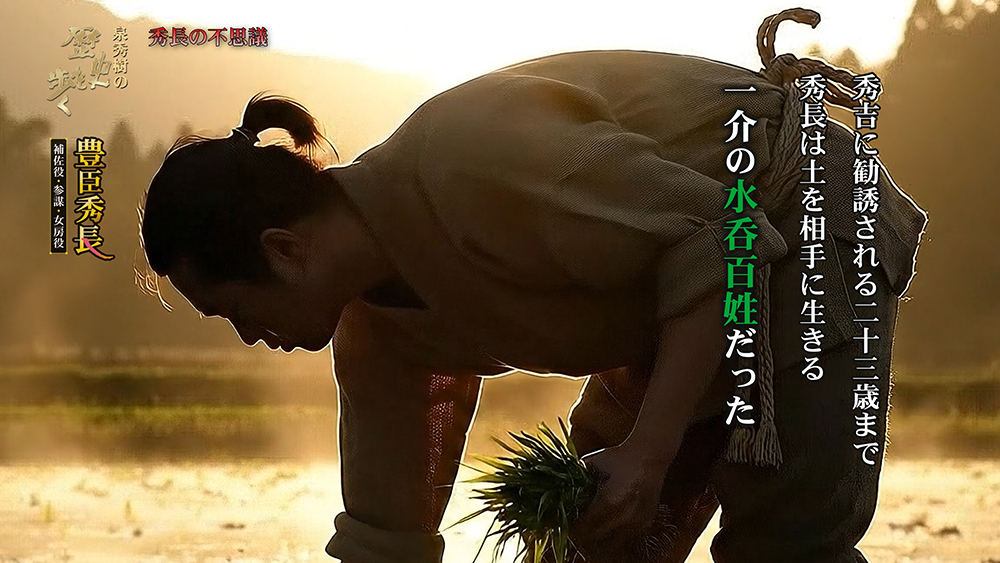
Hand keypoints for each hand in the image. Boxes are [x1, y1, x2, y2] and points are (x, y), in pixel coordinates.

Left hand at [569, 443, 671, 559]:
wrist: (649, 456)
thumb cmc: (618, 458)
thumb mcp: (591, 464)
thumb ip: (574, 480)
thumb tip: (552, 493)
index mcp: (608, 501)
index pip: (583, 527)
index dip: (570, 527)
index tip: (562, 522)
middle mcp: (624, 517)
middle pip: (594, 539)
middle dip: (581, 534)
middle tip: (572, 526)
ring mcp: (637, 523)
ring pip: (610, 545)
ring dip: (596, 540)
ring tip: (587, 530)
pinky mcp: (645, 526)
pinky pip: (625, 542)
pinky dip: (613, 539)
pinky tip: (605, 529)